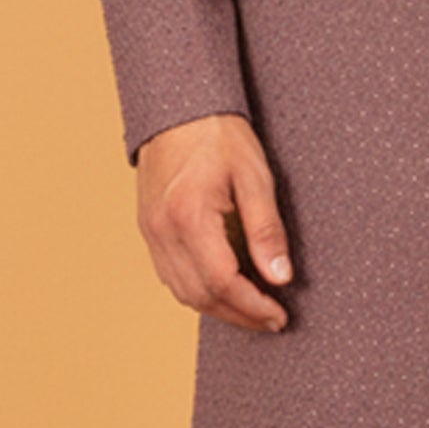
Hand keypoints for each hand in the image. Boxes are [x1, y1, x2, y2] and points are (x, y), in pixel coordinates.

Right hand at [134, 112, 292, 331]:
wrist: (178, 107)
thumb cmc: (218, 135)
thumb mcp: (255, 176)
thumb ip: (267, 230)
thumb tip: (280, 277)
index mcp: (189, 217)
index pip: (222, 282)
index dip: (252, 307)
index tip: (278, 316)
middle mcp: (163, 230)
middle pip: (200, 296)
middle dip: (238, 315)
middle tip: (271, 320)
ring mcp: (151, 231)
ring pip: (182, 291)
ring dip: (217, 308)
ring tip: (251, 309)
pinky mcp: (148, 228)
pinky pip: (170, 275)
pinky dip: (197, 291)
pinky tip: (223, 288)